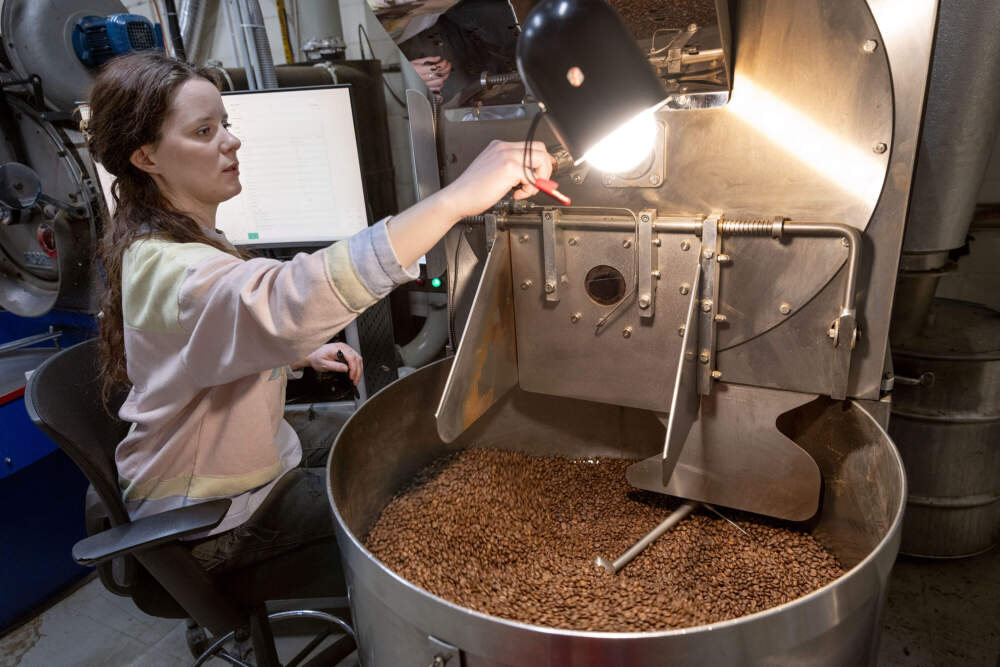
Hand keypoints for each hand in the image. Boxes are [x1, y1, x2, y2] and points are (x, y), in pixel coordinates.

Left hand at [305, 343, 361, 384]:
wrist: (313, 355)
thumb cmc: (317, 358)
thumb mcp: (323, 364)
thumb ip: (335, 366)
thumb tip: (346, 369)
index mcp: (337, 349)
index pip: (351, 357)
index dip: (353, 368)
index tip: (352, 377)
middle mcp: (343, 347)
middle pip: (356, 358)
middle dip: (358, 371)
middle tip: (355, 381)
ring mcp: (346, 348)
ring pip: (358, 358)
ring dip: (359, 369)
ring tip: (356, 379)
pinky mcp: (347, 351)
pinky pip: (356, 358)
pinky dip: (357, 366)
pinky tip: (355, 373)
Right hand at [411, 56, 450, 98]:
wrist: (401, 78)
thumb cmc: (408, 69)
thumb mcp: (416, 61)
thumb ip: (428, 59)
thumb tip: (438, 58)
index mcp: (420, 70)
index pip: (436, 68)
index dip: (443, 64)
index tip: (445, 61)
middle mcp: (423, 79)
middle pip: (440, 75)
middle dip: (447, 69)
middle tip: (449, 65)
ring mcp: (425, 86)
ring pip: (440, 83)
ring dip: (445, 76)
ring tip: (446, 71)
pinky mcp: (426, 90)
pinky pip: (437, 89)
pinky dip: (441, 84)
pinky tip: (441, 79)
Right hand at [440, 140, 554, 219]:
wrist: (458, 198)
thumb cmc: (472, 190)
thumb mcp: (495, 173)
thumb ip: (514, 171)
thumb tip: (535, 176)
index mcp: (500, 147)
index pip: (531, 147)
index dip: (540, 163)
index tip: (540, 176)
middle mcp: (504, 148)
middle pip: (540, 149)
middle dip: (544, 170)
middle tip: (535, 184)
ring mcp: (507, 155)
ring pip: (541, 160)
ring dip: (538, 179)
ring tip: (524, 190)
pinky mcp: (509, 167)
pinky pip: (533, 176)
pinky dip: (529, 189)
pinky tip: (515, 194)